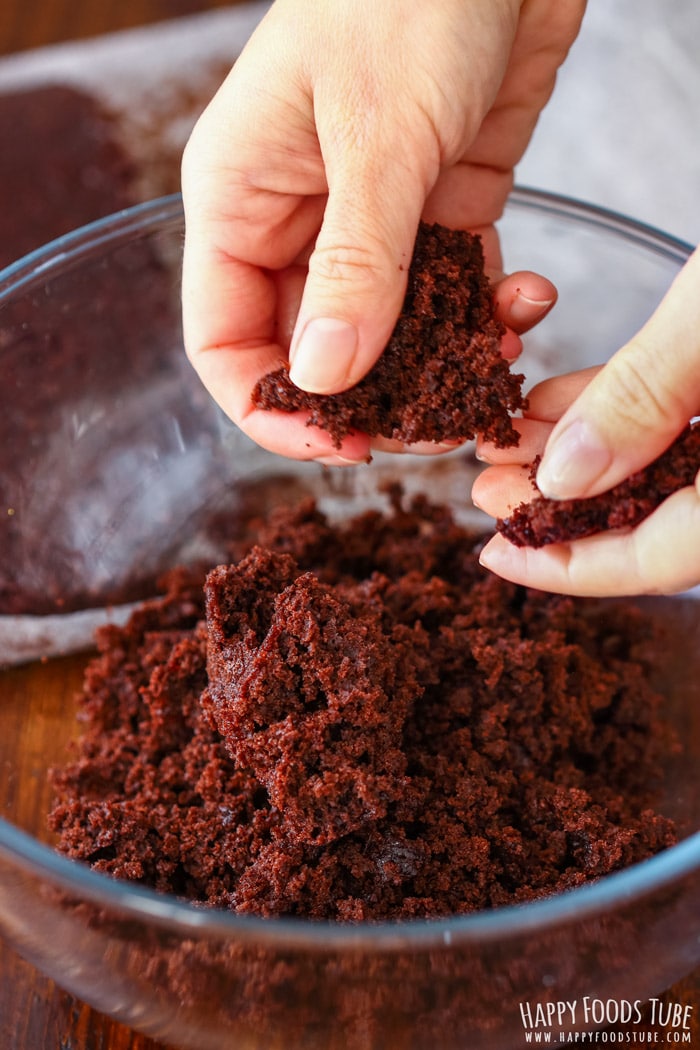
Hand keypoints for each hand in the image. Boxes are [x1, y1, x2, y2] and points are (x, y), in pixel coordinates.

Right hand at [181, 0, 583, 461]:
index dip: (270, 409)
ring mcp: (368, 220)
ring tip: (489, 378)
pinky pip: (450, 291)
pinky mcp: (437, 208)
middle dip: (372, 401)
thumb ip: (355, 265)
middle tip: (436, 427)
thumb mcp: (378, 135)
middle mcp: (296, 220)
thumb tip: (325, 380)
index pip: (224, 340)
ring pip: (388, 332)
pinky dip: (484, 314)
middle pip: (313, 351)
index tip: (339, 446)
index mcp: (240, 201)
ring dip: (438, 366)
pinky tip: (525, 309)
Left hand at [475, 246, 699, 596]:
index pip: (662, 559)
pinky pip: (683, 422)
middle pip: (656, 522)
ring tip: (506, 435)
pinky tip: (558, 399)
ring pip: (662, 470)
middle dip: (562, 507)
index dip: (569, 568)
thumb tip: (565, 478)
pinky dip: (622, 413)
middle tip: (487, 488)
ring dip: (580, 456)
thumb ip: (645, 400)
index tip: (495, 556)